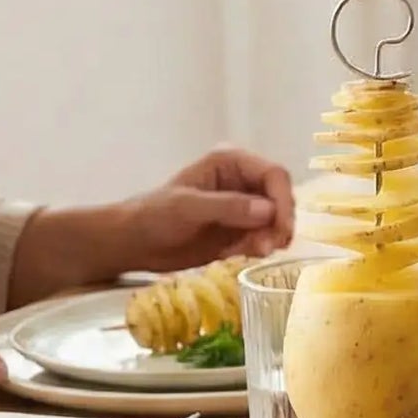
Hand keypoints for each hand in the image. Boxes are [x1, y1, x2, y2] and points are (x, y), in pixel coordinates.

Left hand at [115, 146, 295, 272]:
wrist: (134, 243)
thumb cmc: (153, 216)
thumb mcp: (187, 208)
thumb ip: (227, 207)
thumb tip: (268, 211)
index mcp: (232, 162)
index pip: (274, 175)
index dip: (283, 200)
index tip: (280, 228)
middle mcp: (244, 181)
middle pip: (281, 198)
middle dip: (279, 223)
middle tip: (268, 247)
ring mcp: (244, 207)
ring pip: (277, 220)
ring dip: (272, 238)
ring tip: (251, 252)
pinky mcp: (240, 230)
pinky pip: (265, 238)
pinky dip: (260, 248)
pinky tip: (240, 255)